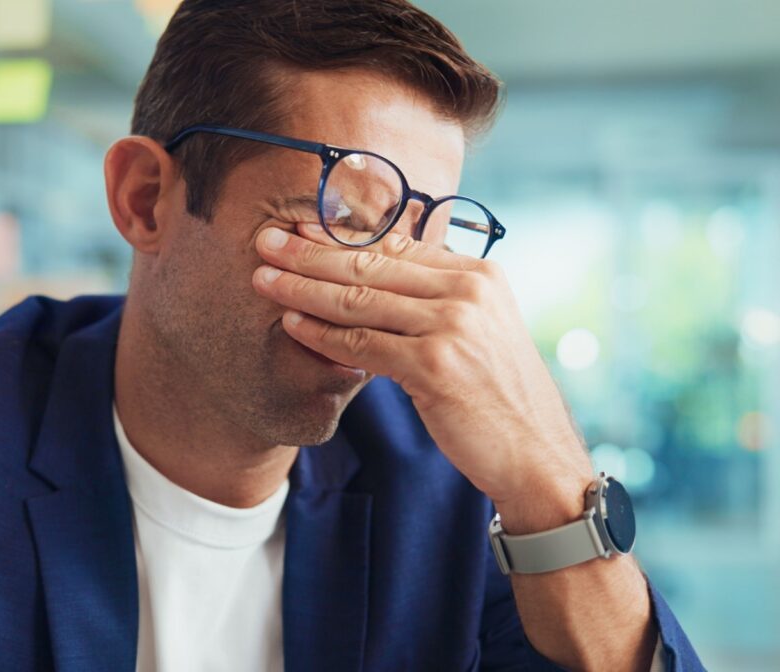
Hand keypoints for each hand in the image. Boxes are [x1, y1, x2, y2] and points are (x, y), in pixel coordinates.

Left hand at [253, 224, 592, 530]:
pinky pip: (363, 343)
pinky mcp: (435, 365)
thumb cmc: (498, 397)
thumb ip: (433, 302)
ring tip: (263, 279)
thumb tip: (371, 282)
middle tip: (266, 242)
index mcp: (479, 275)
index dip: (341, 237)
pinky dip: (322, 334)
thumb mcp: (476, 334)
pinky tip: (291, 324)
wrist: (536, 453)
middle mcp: (468, 291)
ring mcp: (453, 326)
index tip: (300, 229)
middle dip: (310, 253)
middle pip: (371, 265)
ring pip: (360, 300)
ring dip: (303, 288)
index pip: (396, 247)